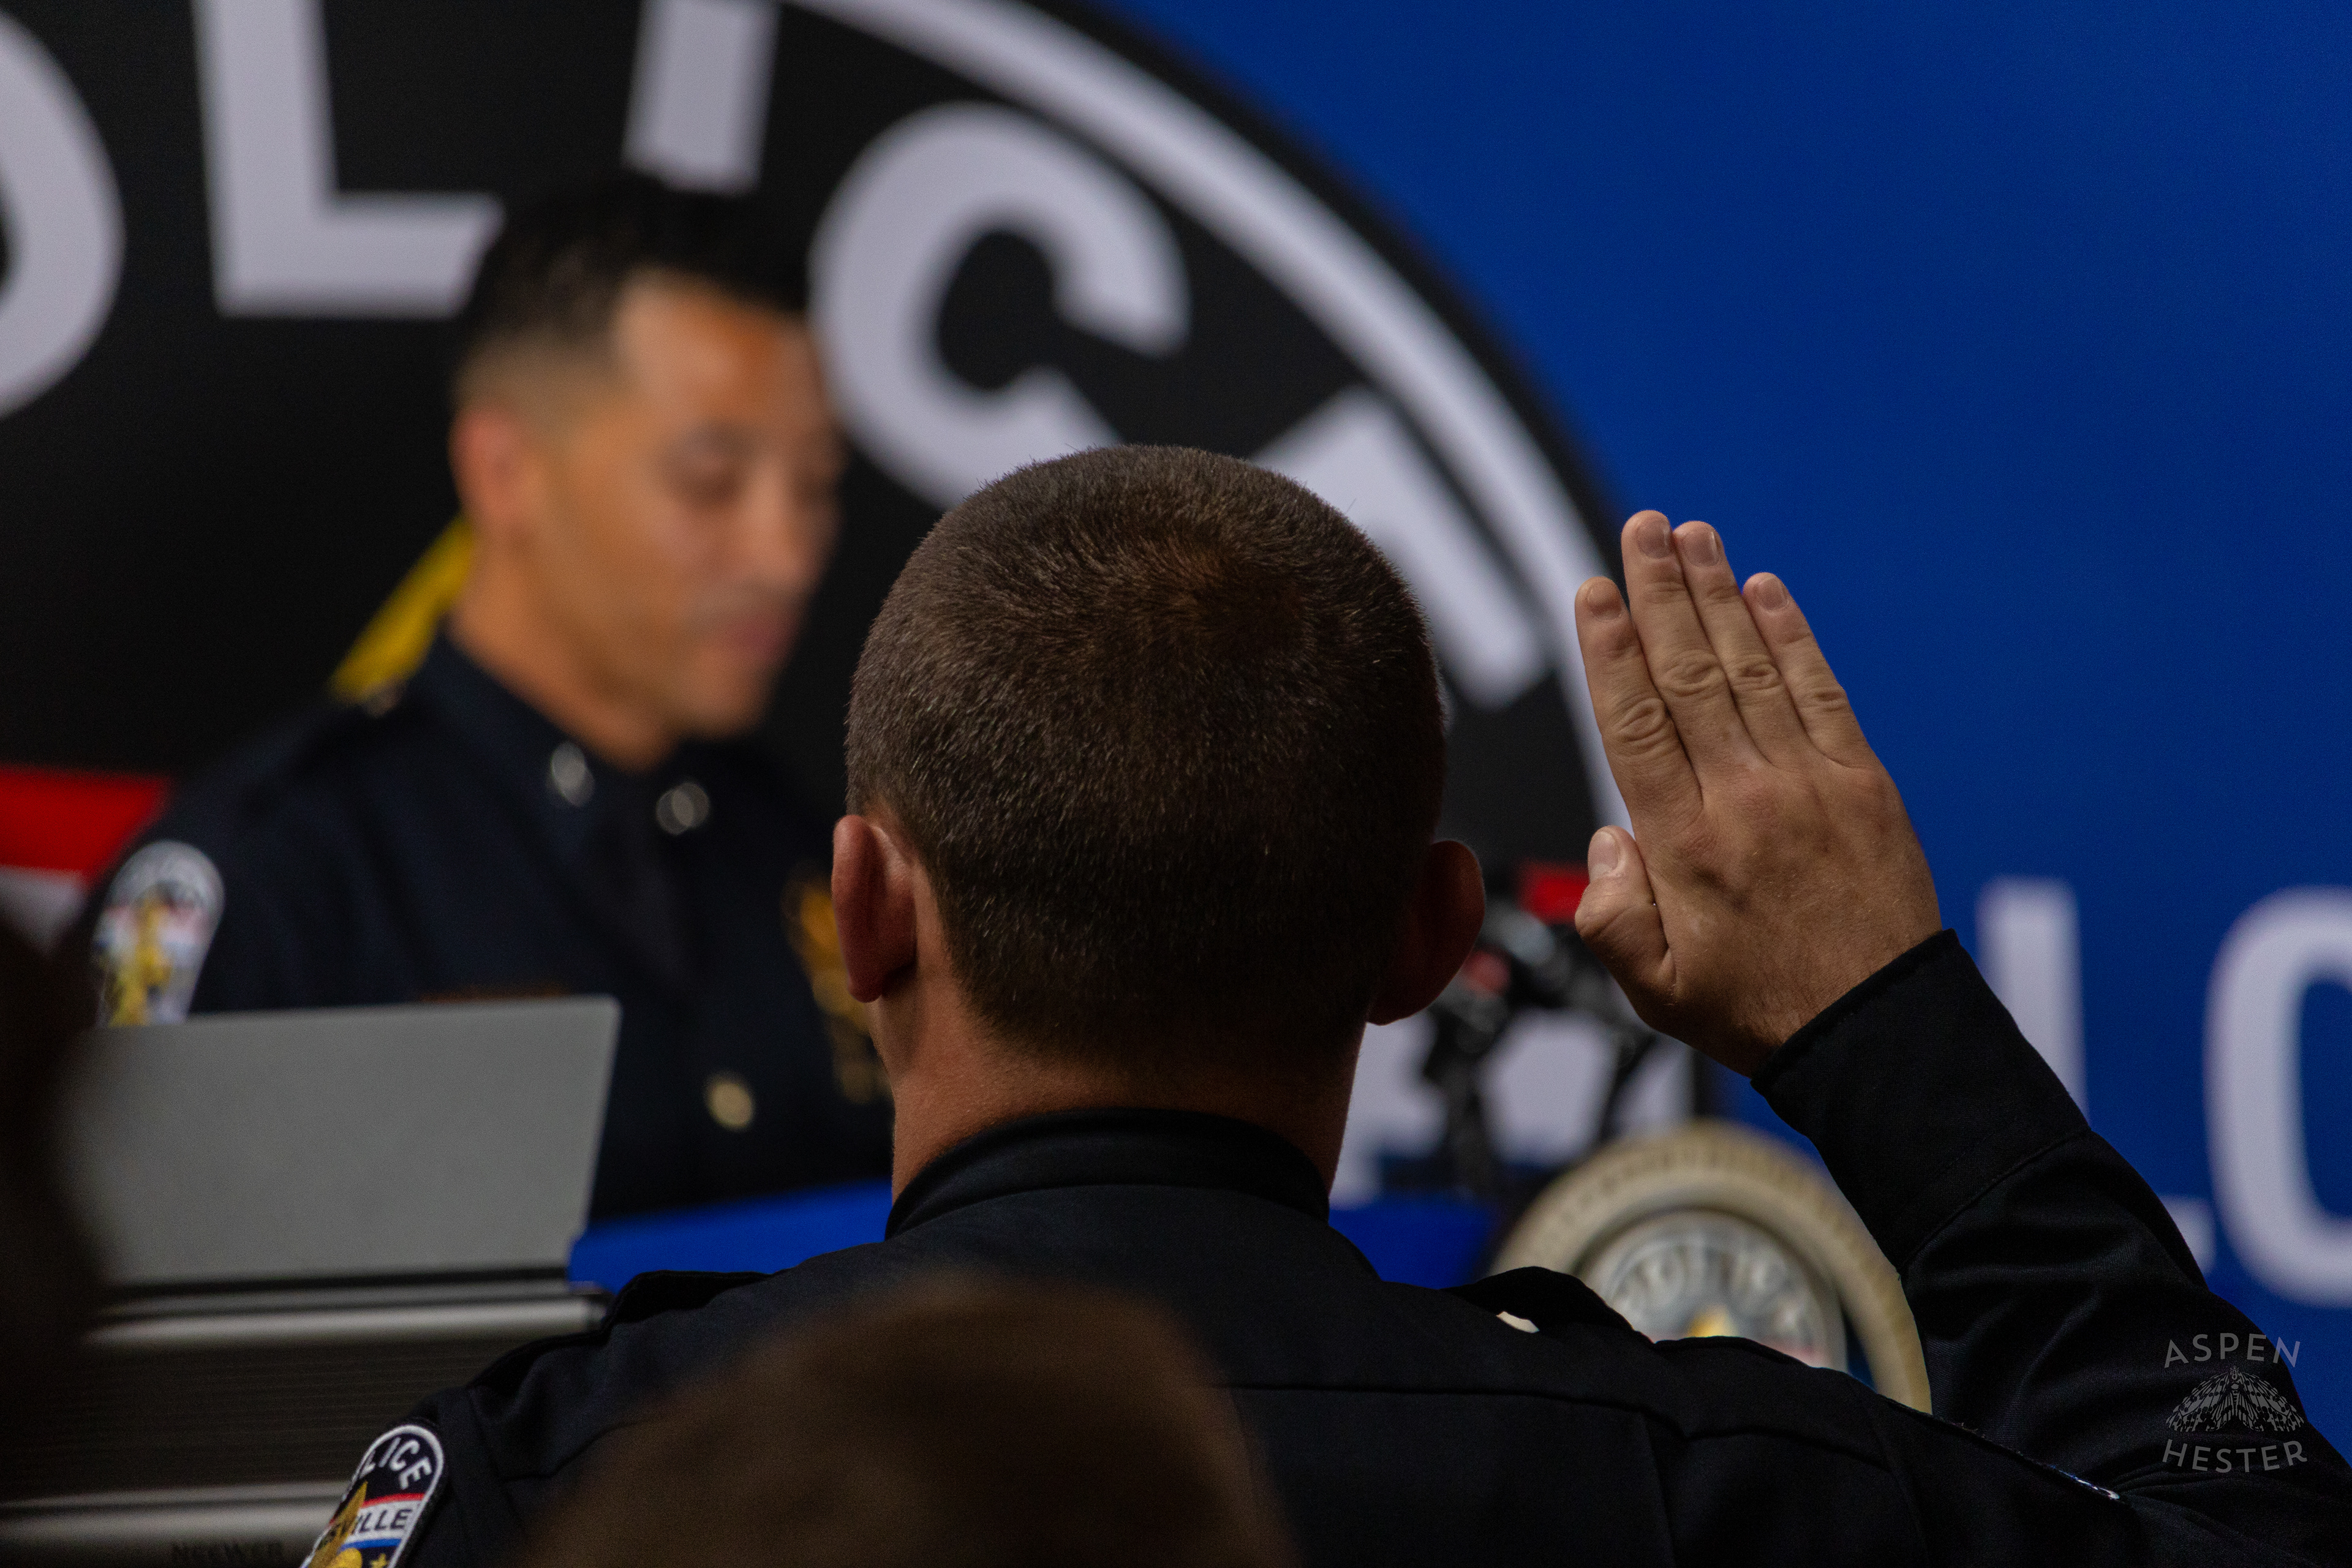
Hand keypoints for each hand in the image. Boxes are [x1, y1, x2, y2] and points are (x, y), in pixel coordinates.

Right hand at [1571, 512, 1941, 1074]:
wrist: (1877, 1032)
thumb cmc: (1757, 1011)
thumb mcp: (1654, 988)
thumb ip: (1610, 914)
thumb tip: (1608, 840)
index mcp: (1684, 845)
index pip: (1635, 724)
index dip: (1610, 650)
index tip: (1593, 590)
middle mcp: (1744, 799)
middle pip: (1690, 675)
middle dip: (1659, 593)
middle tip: (1640, 527)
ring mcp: (1809, 783)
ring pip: (1751, 668)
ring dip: (1717, 595)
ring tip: (1691, 535)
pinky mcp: (1862, 783)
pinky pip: (1820, 692)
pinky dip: (1792, 636)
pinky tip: (1765, 591)